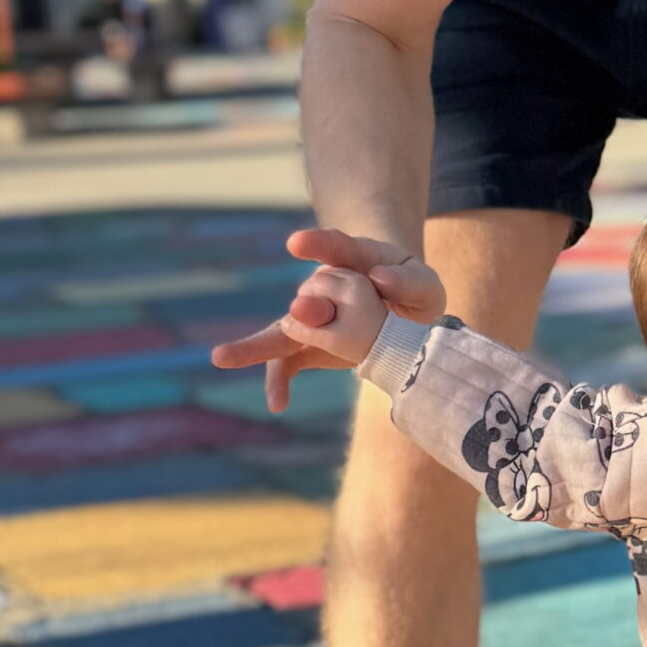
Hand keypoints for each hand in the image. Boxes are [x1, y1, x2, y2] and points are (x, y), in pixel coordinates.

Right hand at [208, 227, 445, 414]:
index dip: (318, 243)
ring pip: (285, 330)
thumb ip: (410, 280)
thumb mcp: (423, 283)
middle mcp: (326, 286)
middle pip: (306, 293)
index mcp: (354, 261)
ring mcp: (314, 317)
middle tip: (299, 312)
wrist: (397, 309)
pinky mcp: (309, 344)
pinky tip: (277, 402)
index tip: (297, 243)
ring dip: (257, 346)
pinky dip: (280, 381)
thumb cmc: (409, 290)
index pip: (337, 246)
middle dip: (303, 306)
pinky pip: (288, 362)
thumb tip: (380, 279)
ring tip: (222, 357)